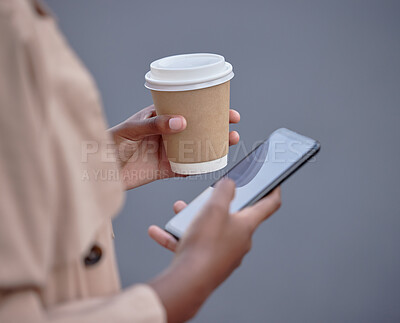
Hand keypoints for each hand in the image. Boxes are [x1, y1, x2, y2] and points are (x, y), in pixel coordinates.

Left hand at [108, 105, 239, 189]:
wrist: (99, 171)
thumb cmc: (109, 143)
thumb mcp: (130, 129)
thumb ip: (154, 125)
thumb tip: (181, 122)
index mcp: (159, 117)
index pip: (187, 108)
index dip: (207, 107)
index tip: (225, 107)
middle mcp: (167, 133)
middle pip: (197, 127)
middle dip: (217, 125)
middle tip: (232, 125)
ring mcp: (168, 151)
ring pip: (196, 147)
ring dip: (214, 145)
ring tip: (229, 142)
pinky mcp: (165, 169)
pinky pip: (187, 168)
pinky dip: (199, 167)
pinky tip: (212, 163)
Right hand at [148, 179, 280, 322]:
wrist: (188, 282)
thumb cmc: (205, 246)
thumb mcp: (215, 207)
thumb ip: (224, 190)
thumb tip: (230, 184)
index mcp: (247, 225)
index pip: (268, 205)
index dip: (272, 190)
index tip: (273, 183)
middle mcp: (238, 240)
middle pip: (232, 216)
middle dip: (216, 203)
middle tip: (207, 196)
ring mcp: (223, 253)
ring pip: (210, 229)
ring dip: (193, 218)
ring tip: (179, 212)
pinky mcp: (207, 262)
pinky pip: (194, 244)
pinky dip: (179, 237)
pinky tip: (162, 232)